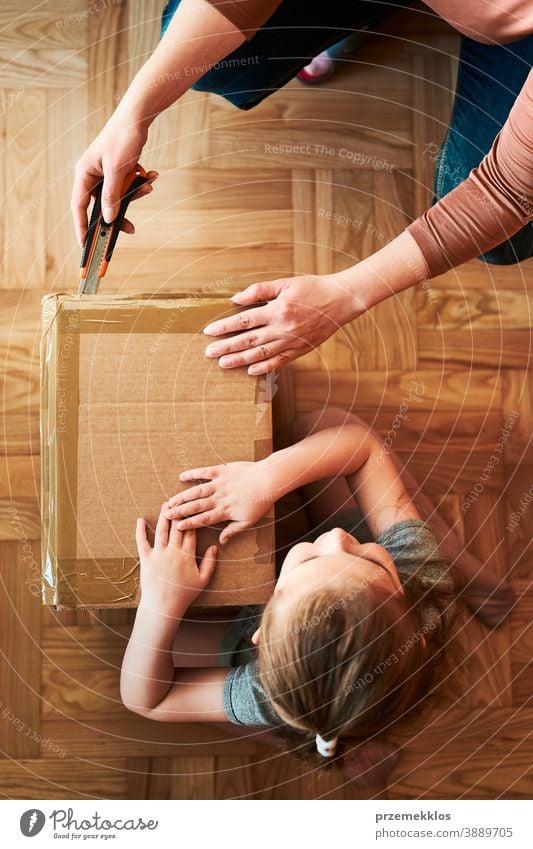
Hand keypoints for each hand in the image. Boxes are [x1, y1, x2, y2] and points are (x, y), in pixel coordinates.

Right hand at [71, 114, 158, 246]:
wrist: (138, 117)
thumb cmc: (123, 138)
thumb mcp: (117, 170)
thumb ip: (112, 195)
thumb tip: (108, 219)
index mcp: (84, 174)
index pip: (79, 207)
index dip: (81, 227)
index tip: (84, 246)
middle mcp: (92, 175)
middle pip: (102, 206)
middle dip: (119, 215)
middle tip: (131, 230)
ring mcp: (106, 174)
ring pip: (118, 197)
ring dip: (135, 194)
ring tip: (149, 186)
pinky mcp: (119, 172)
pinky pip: (128, 186)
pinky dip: (140, 184)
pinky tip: (152, 176)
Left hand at [135, 503, 217, 615]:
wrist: (163, 606)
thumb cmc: (184, 594)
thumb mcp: (203, 580)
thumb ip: (210, 562)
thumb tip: (215, 546)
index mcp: (188, 555)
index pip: (191, 531)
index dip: (192, 518)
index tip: (194, 506)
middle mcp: (173, 551)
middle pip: (177, 527)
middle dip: (179, 512)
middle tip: (180, 499)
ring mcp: (159, 554)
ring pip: (162, 530)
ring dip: (164, 516)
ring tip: (166, 504)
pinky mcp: (146, 559)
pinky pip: (142, 541)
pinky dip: (140, 530)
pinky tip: (140, 520)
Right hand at [164, 461, 275, 543]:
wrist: (269, 480)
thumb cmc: (260, 502)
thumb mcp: (249, 521)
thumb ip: (233, 531)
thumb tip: (221, 542)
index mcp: (225, 511)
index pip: (203, 519)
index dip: (189, 523)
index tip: (177, 527)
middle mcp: (219, 498)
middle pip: (196, 506)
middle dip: (180, 511)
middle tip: (166, 514)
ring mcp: (220, 483)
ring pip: (197, 491)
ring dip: (182, 496)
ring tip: (170, 501)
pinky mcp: (222, 470)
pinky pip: (204, 472)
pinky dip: (193, 473)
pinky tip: (182, 476)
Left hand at [203, 272, 361, 374]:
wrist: (341, 300)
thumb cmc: (312, 288)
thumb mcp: (285, 283)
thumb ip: (259, 290)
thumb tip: (236, 298)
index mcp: (277, 309)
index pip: (244, 320)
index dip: (224, 327)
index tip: (209, 332)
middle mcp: (283, 328)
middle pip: (248, 340)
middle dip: (226, 347)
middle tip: (209, 353)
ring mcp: (291, 341)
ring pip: (261, 354)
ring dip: (240, 360)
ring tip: (223, 364)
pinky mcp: (300, 350)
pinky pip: (279, 361)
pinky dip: (264, 367)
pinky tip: (250, 371)